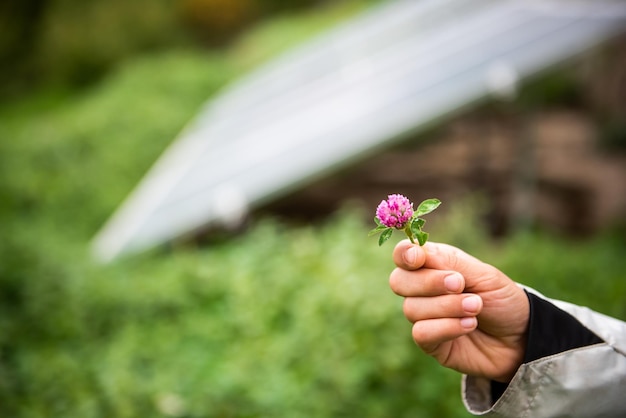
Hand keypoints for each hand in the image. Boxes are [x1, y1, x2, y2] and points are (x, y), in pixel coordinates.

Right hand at [389, 240, 529, 381]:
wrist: (523, 337)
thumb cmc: (503, 300)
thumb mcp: (484, 275)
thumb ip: (450, 262)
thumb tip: (416, 251)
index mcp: (434, 265)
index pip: (403, 255)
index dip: (404, 255)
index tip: (417, 258)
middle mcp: (423, 290)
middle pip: (399, 281)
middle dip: (428, 282)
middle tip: (460, 284)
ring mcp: (425, 317)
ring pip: (412, 308)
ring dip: (447, 306)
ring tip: (476, 307)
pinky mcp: (431, 343)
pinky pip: (421, 333)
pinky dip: (446, 327)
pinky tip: (469, 325)